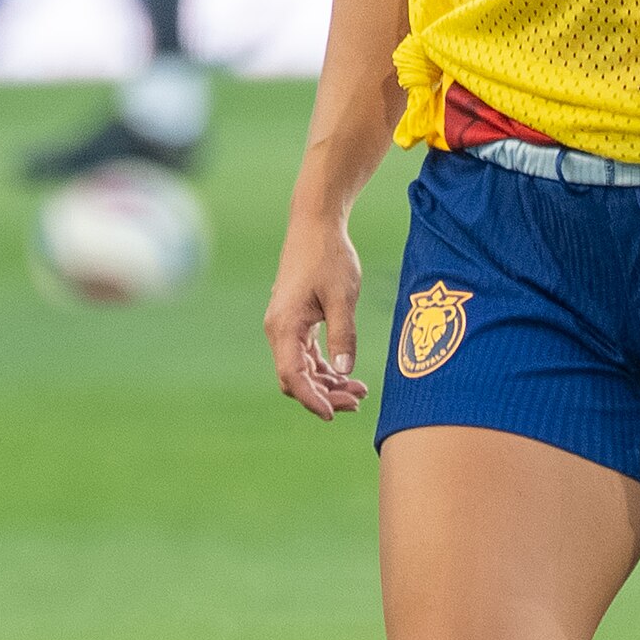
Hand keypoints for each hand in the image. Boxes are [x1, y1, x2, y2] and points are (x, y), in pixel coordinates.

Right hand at [264, 203, 368, 418]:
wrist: (315, 225)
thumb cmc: (329, 257)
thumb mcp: (342, 298)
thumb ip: (343, 336)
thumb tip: (345, 372)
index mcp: (284, 326)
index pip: (293, 376)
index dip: (312, 399)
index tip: (334, 414)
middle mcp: (279, 330)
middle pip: (296, 378)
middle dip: (325, 395)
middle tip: (358, 402)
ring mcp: (286, 327)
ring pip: (302, 369)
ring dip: (328, 384)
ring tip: (360, 392)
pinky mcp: (295, 322)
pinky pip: (306, 355)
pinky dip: (325, 368)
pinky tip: (348, 375)